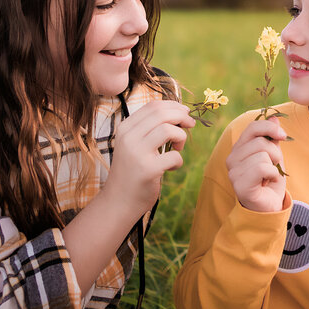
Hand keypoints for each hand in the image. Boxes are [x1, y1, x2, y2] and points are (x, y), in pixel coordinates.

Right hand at [103, 100, 193, 216]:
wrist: (118, 202)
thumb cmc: (131, 171)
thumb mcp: (133, 144)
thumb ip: (149, 128)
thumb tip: (179, 112)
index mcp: (125, 128)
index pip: (152, 106)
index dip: (173, 106)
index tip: (185, 112)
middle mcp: (128, 137)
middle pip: (162, 114)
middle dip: (182, 117)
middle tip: (190, 125)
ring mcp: (137, 153)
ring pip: (169, 130)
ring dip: (181, 137)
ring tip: (177, 149)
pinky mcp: (147, 170)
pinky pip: (174, 156)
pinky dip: (179, 160)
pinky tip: (171, 167)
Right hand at [226, 117, 287, 212]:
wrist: (269, 207)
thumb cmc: (270, 181)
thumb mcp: (274, 155)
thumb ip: (272, 137)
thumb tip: (274, 117)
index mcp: (238, 148)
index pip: (252, 127)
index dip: (270, 128)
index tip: (284, 136)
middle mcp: (232, 158)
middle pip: (260, 141)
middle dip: (275, 153)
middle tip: (273, 167)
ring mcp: (233, 172)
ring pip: (263, 155)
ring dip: (274, 166)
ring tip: (269, 176)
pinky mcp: (240, 185)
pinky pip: (262, 168)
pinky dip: (272, 174)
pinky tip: (268, 182)